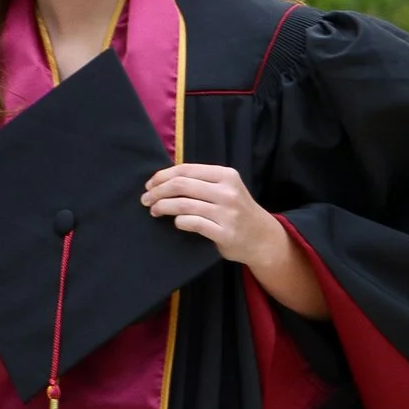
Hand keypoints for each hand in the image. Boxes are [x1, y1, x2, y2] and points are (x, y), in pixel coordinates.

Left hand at [143, 165, 323, 317]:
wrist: (262, 238)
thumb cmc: (237, 211)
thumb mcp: (226, 189)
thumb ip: (202, 182)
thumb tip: (164, 179)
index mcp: (226, 175)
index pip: (186, 170)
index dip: (163, 176)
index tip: (149, 184)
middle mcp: (228, 192)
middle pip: (182, 185)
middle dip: (158, 191)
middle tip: (146, 199)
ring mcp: (227, 213)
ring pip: (184, 205)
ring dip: (163, 207)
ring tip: (153, 211)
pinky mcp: (224, 233)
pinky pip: (193, 223)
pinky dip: (179, 222)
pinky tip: (175, 223)